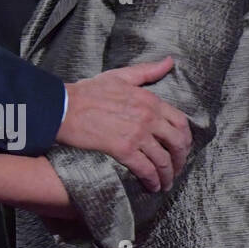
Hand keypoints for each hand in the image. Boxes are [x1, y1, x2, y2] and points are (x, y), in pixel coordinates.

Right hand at [57, 56, 190, 191]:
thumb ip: (147, 71)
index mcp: (149, 100)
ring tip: (164, 183)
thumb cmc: (87, 91)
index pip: (180, 122)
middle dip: (180, 160)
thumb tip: (169, 61)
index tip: (181, 148)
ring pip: (163, 160)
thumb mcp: (119, 76)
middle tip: (175, 169)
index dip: (185, 139)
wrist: (63, 107)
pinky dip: (152, 181)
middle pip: (177, 143)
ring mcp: (137, 134)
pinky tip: (151, 186)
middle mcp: (148, 117)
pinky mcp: (123, 150)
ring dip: (167, 175)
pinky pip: (146, 169)